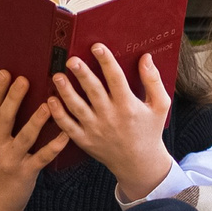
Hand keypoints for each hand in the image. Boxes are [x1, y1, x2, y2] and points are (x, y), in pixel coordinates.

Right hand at [0, 69, 66, 210]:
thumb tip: (6, 99)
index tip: (5, 72)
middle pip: (4, 118)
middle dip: (14, 98)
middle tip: (25, 79)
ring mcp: (10, 160)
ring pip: (24, 136)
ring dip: (36, 119)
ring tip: (49, 104)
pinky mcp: (25, 173)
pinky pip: (41, 157)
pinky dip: (54, 145)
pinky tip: (64, 134)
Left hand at [49, 43, 174, 201]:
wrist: (139, 163)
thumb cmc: (150, 130)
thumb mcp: (160, 106)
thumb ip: (153, 81)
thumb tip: (146, 57)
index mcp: (128, 106)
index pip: (116, 79)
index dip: (106, 61)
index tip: (97, 47)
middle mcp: (111, 117)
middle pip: (93, 91)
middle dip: (82, 74)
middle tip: (71, 60)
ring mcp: (96, 130)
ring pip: (77, 107)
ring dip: (66, 91)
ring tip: (57, 76)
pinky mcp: (85, 140)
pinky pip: (68, 126)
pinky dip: (58, 114)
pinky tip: (51, 100)